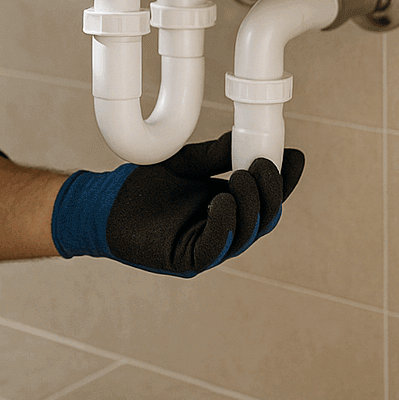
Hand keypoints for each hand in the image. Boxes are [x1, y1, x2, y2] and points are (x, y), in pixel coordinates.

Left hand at [49, 132, 304, 275]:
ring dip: (250, 204)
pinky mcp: (187, 260)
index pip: (265, 197)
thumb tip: (245, 139)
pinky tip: (221, 200)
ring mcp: (207, 247)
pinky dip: (223, 224)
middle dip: (270, 191)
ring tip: (243, 176)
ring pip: (244, 233)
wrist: (104, 203)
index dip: (283, 180)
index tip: (294, 156)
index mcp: (227, 206)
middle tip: (264, 164)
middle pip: (263, 217)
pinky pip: (215, 247)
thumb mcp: (185, 164)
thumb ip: (214, 156)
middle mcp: (222, 229)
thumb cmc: (143, 186)